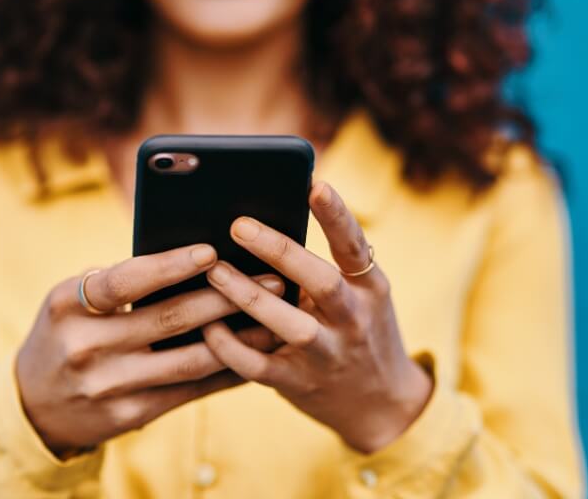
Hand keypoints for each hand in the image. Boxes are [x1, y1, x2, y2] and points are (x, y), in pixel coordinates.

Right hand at [16, 244, 283, 455]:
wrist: (34, 405)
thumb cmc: (65, 333)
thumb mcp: (70, 301)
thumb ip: (115, 282)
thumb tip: (191, 259)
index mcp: (68, 306)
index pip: (123, 280)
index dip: (169, 265)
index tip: (211, 250)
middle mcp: (86, 346)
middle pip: (168, 318)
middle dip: (225, 296)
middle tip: (271, 277)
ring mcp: (109, 385)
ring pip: (188, 359)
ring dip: (239, 337)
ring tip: (274, 316)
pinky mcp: (130, 414)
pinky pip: (189, 390)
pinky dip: (225, 371)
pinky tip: (253, 353)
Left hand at [201, 182, 433, 453]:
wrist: (380, 402)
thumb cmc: (357, 328)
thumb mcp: (361, 294)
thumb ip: (327, 264)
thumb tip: (270, 218)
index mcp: (368, 287)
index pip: (354, 246)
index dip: (336, 216)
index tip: (316, 185)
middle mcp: (352, 319)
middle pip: (319, 281)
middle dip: (279, 251)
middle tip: (238, 225)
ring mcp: (327, 354)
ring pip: (288, 324)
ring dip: (248, 296)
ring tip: (214, 270)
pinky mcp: (299, 383)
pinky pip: (258, 365)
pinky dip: (230, 347)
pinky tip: (207, 326)